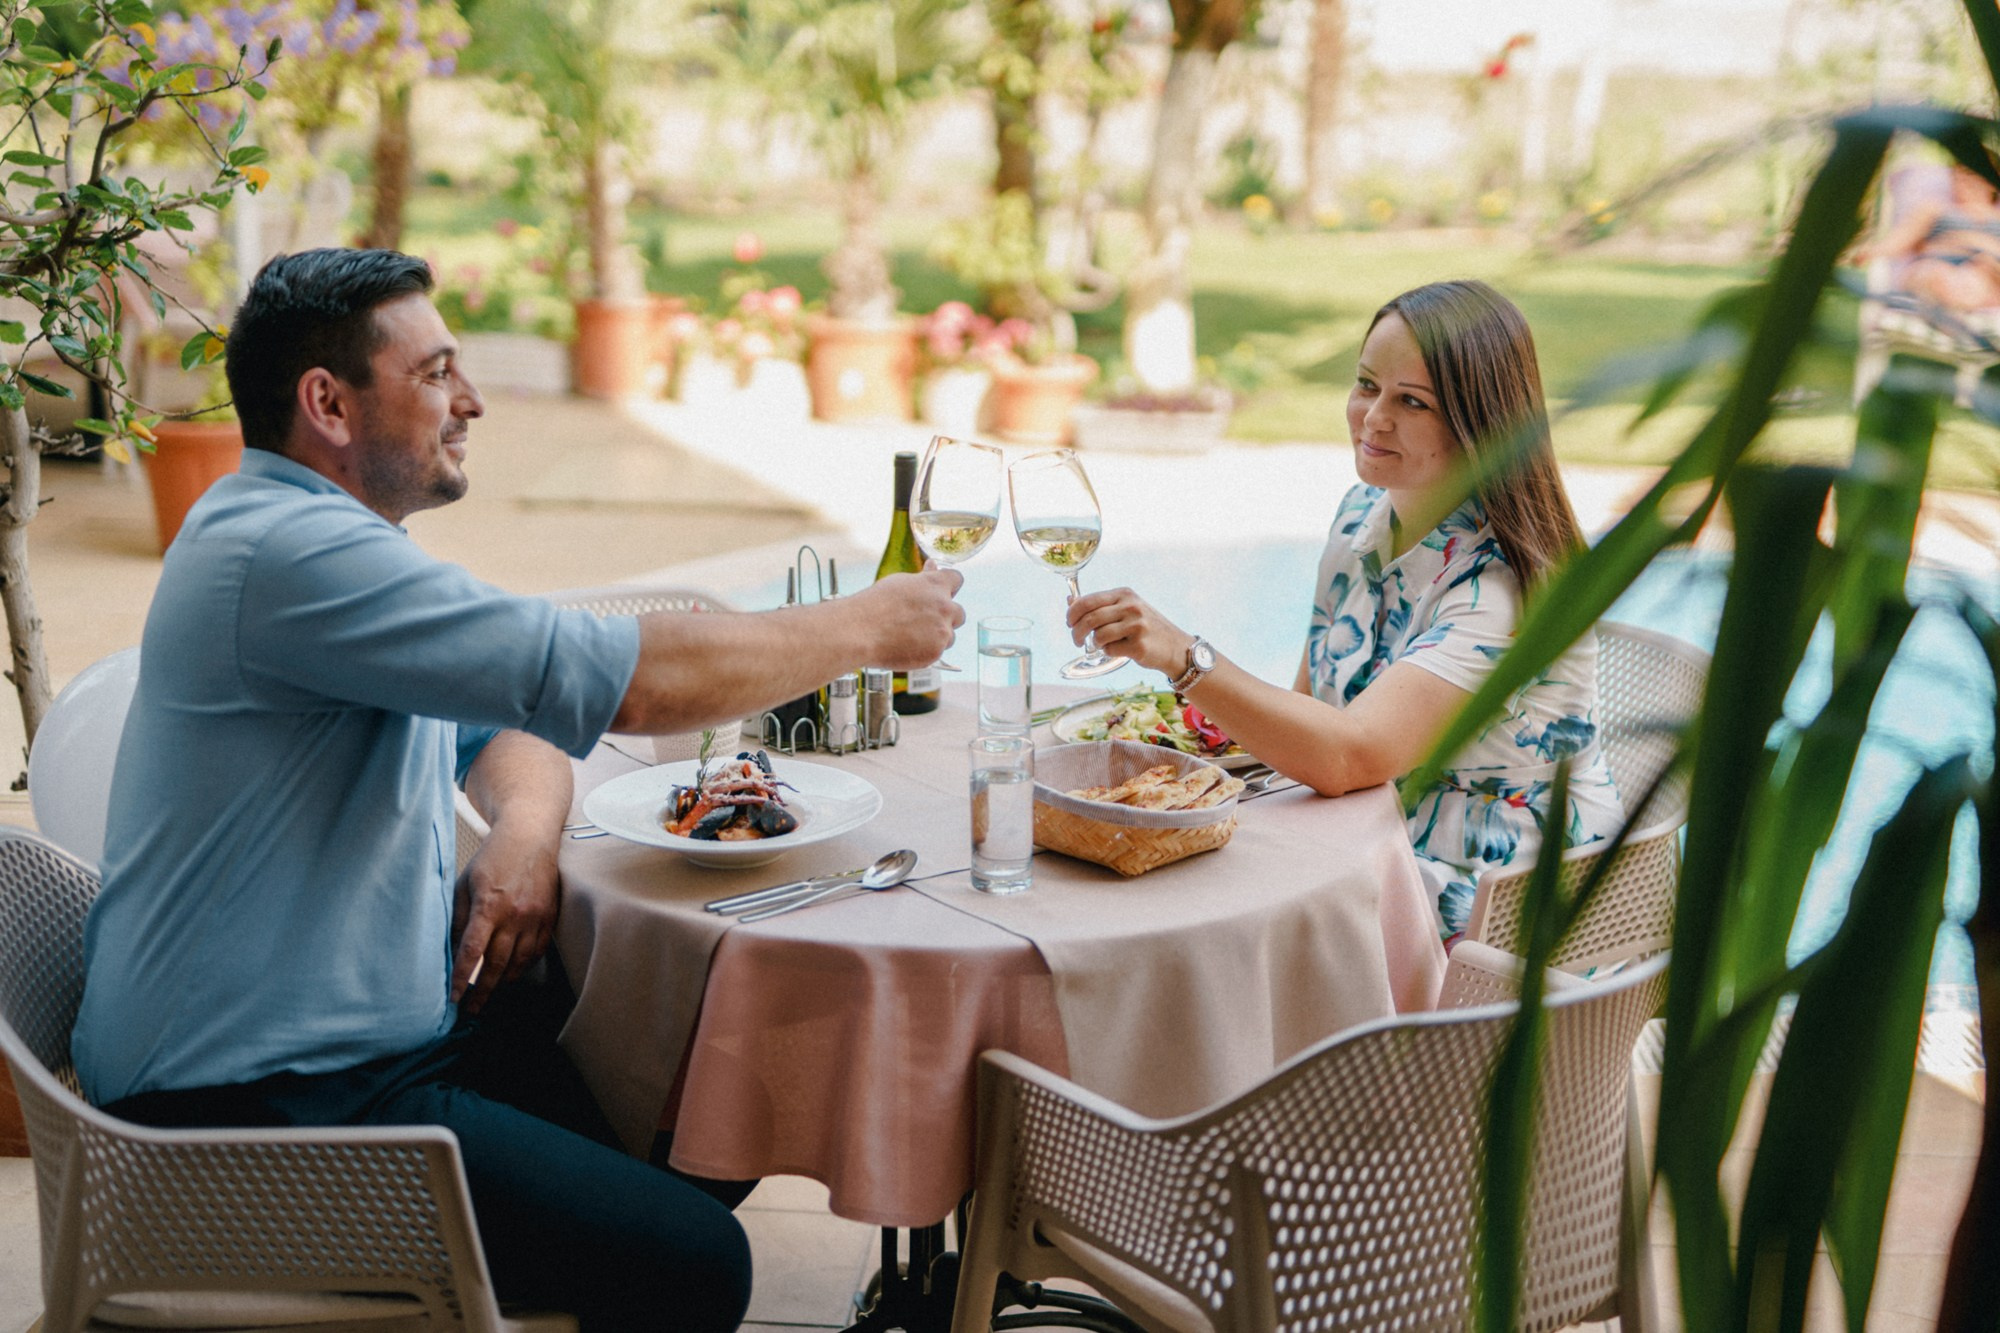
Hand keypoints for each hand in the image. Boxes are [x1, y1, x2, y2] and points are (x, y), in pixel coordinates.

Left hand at [451, 825, 558, 1014]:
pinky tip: (511, 972)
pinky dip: (523, 967)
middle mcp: (515, 914)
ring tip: (489, 993)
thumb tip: (453, 949)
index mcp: (489, 905)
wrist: (530, 837)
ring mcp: (535, 918)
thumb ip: (458, 917)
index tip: (454, 997)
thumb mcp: (464, 883)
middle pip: (496, 964)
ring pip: (519, 963)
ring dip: (502, 981)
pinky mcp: (549, 917)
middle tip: (471, 1009)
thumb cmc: (494, 857)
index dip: (462, 978)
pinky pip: (536, 952)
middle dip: (482, 991)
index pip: (472, 951)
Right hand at [852, 567, 965, 667]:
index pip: (957, 580)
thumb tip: (933, 566)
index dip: (950, 587)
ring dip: (937, 636)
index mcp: (936, 585)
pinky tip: (907, 647)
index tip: (941, 593)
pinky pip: (938, 652)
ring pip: (950, 636)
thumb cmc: (875, 604)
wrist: (861, 631)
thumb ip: (922, 578)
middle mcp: (944, 607)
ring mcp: (942, 631)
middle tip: (924, 621)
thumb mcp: (900, 583)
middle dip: (946, 617)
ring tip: (911, 637)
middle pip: (959, 613)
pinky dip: (926, 651)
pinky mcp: (936, 652)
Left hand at [1067, 587, 1191, 678]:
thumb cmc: (1146, 627)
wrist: (1176, 647)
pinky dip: (1108, 652)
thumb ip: (1099, 605)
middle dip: (1076, 632)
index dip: (1072, 613)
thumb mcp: (1125, 609)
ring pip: (1098, 636)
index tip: (1069, 623)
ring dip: (1095, 644)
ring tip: (1102, 645)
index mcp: (1124, 594)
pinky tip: (1119, 650)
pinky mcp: (1138, 645)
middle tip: (1076, 641)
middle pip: (1089, 619)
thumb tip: (1070, 601)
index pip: (1087, 601)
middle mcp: (1131, 606)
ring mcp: (1136, 625)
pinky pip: (1110, 650)